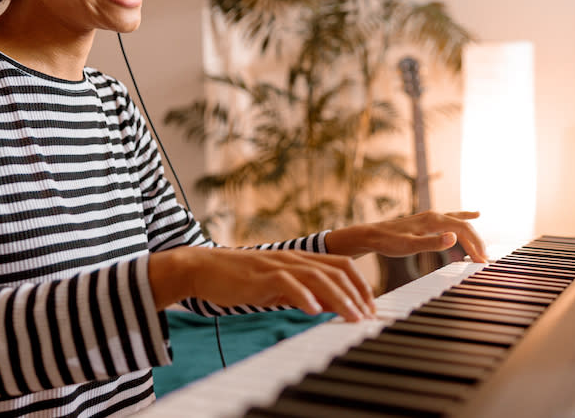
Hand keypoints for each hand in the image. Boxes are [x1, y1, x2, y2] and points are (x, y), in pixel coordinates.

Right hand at [149, 246, 375, 321]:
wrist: (204, 268)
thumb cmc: (240, 280)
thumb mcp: (278, 287)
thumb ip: (303, 293)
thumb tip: (328, 305)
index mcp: (300, 259)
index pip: (341, 266)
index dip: (361, 285)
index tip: (370, 307)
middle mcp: (294, 258)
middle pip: (336, 270)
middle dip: (357, 294)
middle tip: (368, 317)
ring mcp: (278, 265)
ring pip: (318, 276)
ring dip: (339, 298)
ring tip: (352, 317)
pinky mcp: (260, 275)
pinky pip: (287, 283)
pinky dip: (303, 296)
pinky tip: (313, 310)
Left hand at [325, 211, 488, 263]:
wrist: (372, 235)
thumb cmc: (389, 242)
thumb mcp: (410, 245)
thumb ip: (432, 243)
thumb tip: (454, 238)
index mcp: (434, 220)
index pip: (463, 229)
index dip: (476, 244)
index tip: (482, 260)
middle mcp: (435, 215)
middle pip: (464, 225)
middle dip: (476, 242)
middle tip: (484, 260)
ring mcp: (431, 217)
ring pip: (459, 222)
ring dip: (473, 234)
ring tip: (483, 246)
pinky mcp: (427, 221)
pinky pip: (452, 218)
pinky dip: (465, 217)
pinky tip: (475, 214)